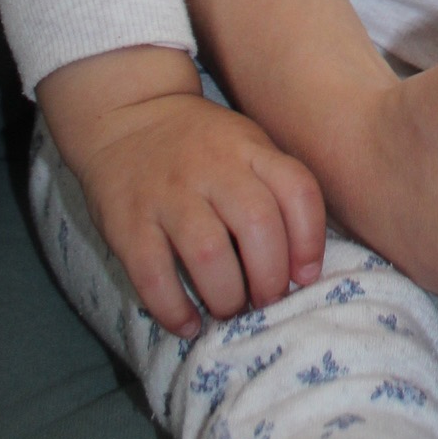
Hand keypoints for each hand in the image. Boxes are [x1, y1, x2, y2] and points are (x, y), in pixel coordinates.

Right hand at [37, 46, 325, 337]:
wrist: (129, 115)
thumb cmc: (202, 144)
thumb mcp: (246, 143)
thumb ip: (273, 187)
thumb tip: (300, 266)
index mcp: (250, 147)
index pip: (297, 189)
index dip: (310, 241)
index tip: (305, 276)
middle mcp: (213, 167)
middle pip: (257, 225)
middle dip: (269, 278)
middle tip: (266, 301)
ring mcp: (168, 194)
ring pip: (208, 253)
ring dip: (226, 296)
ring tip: (230, 309)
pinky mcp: (128, 223)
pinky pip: (153, 275)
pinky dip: (173, 309)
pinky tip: (188, 323)